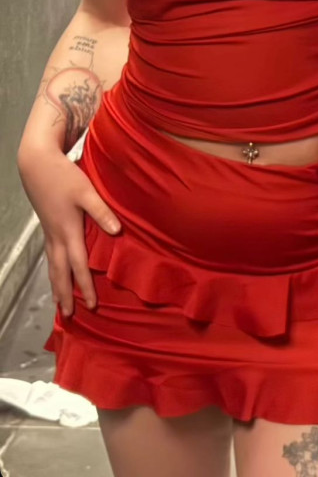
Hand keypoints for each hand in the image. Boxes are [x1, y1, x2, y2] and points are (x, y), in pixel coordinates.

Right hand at [17, 148, 120, 315]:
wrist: (37, 164)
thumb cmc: (64, 176)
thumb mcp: (86, 191)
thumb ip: (101, 212)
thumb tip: (117, 232)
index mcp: (68, 231)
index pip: (78, 265)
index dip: (85, 285)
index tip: (92, 305)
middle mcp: (56, 236)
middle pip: (60, 272)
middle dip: (65, 294)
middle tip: (69, 315)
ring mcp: (49, 232)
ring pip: (52, 266)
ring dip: (56, 285)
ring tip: (59, 303)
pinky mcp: (47, 226)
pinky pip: (49, 256)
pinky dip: (53, 270)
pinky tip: (56, 272)